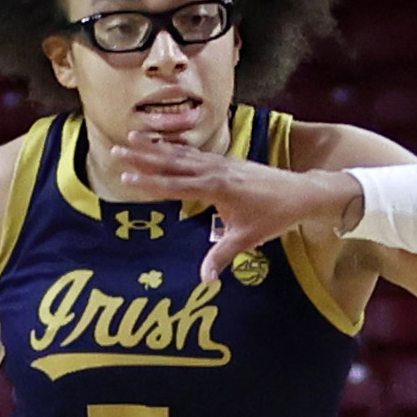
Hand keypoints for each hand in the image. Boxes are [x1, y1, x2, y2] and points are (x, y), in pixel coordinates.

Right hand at [105, 139, 362, 282]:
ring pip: (181, 154)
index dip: (149, 182)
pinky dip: (174, 146)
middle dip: (143, 156)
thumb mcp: (247, 239)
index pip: (176, 186)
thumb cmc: (274, 216)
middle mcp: (215, 171)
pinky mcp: (225, 161)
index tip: (125, 177)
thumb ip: (222, 256)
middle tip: (115, 150)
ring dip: (154, 146)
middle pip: (172, 163)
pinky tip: (160, 142)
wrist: (300, 193)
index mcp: (218, 189)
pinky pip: (193, 152)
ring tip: (129, 137)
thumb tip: (203, 279)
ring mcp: (220, 163)